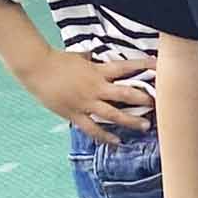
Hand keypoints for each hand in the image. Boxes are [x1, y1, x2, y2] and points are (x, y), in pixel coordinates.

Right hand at [21, 49, 153, 140]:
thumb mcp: (80, 57)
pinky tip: (117, 142)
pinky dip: (106, 136)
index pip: (126, 67)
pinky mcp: (75, 114)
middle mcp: (96, 87)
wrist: (37, 69)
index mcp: (98, 70)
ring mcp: (86, 102)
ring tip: (145, 126)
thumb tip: (98, 56)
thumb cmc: (57, 60)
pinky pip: (93, 128)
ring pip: (113, 114)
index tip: (159, 67)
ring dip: (130, 120)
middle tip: (157, 104)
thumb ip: (92, 60)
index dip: (144, 66)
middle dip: (143, 99)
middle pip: (125, 93)